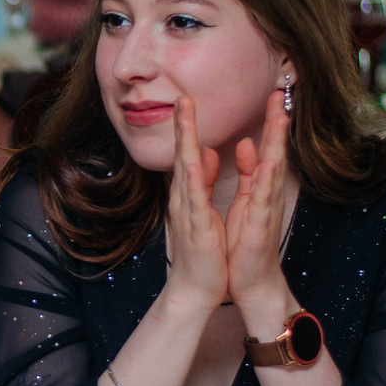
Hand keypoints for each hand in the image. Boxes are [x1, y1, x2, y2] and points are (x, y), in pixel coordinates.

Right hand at [160, 95, 228, 311]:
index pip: (187, 153)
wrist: (196, 288)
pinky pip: (196, 196)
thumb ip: (201, 181)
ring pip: (185, 168)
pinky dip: (195, 176)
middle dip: (183, 124)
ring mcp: (188, 210)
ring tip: (185, 113)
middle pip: (182, 154)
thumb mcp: (203, 209)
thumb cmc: (203, 251)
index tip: (188, 101)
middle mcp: (184, 198)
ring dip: (186, 140)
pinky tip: (196, 158)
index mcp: (189, 193)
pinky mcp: (197, 225)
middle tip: (183, 96)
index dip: (187, 126)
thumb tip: (200, 153)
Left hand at [222, 95, 297, 329]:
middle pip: (274, 151)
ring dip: (276, 144)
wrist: (250, 281)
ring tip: (280, 117)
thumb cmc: (246, 242)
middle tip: (279, 93)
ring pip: (272, 170)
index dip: (268, 121)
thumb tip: (246, 145)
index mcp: (259, 187)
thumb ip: (248, 173)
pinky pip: (263, 200)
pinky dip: (266, 181)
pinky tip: (269, 163)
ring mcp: (265, 209)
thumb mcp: (245, 201)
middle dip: (276, 122)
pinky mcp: (259, 226)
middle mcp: (266, 194)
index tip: (271, 94)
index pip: (265, 147)